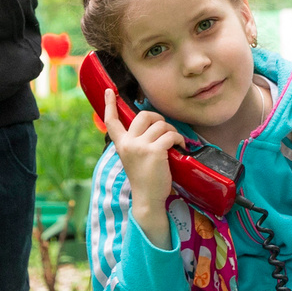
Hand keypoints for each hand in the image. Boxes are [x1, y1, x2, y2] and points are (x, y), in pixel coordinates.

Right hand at [106, 88, 188, 239]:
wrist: (148, 199)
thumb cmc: (145, 179)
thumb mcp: (134, 158)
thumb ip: (136, 143)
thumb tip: (152, 126)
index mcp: (121, 145)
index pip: (111, 121)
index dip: (110, 104)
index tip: (110, 91)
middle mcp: (128, 143)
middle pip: (143, 115)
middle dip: (158, 118)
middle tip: (165, 130)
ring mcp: (140, 146)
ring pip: (161, 124)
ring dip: (172, 131)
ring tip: (175, 142)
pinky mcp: (154, 151)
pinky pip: (171, 135)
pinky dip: (179, 139)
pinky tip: (181, 147)